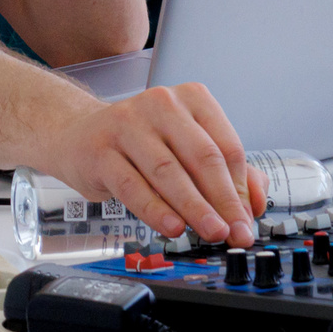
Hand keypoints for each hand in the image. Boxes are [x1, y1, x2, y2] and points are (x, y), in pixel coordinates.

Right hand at [45, 81, 262, 246]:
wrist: (79, 135)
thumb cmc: (140, 145)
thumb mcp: (186, 150)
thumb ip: (228, 174)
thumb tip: (253, 206)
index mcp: (190, 98)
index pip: (226, 147)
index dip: (240, 189)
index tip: (246, 220)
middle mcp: (160, 104)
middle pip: (202, 157)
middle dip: (223, 201)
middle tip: (234, 232)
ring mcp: (127, 124)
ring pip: (169, 172)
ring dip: (194, 208)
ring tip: (211, 232)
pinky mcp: (101, 150)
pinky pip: (133, 186)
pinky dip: (156, 210)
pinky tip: (172, 227)